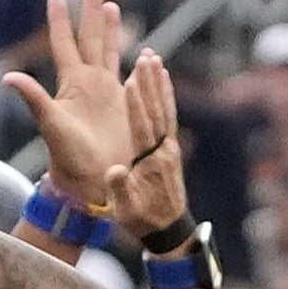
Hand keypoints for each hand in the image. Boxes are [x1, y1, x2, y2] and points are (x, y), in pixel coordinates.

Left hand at [4, 0, 135, 211]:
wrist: (90, 182)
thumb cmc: (67, 157)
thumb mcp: (49, 124)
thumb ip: (32, 97)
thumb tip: (7, 76)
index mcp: (71, 84)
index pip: (64, 45)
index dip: (61, 21)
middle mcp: (88, 84)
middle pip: (90, 40)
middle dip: (91, 14)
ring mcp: (107, 94)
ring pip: (109, 53)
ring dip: (110, 30)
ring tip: (113, 6)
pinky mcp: (124, 107)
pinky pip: (130, 77)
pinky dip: (136, 61)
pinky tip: (141, 50)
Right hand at [108, 47, 190, 244]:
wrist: (170, 231)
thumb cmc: (143, 221)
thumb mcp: (127, 210)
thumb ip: (121, 189)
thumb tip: (115, 171)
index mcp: (148, 164)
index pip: (141, 129)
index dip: (137, 106)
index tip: (132, 82)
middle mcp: (163, 151)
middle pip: (155, 112)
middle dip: (150, 84)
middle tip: (146, 57)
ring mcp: (170, 148)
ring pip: (164, 109)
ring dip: (159, 83)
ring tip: (154, 58)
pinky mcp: (172, 147)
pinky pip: (170, 115)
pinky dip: (166, 95)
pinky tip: (163, 78)